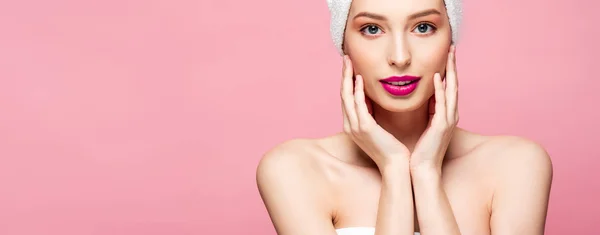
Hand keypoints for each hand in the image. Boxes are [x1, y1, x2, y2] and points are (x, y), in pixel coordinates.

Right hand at [341, 55, 409, 169]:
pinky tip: (359, 78)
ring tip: (349, 62)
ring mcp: (355, 127)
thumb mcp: (378, 128)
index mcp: (353, 125)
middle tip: (346, 58)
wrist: (397, 166)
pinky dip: (357, 91)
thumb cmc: (392, 149)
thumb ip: (373, 114)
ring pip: (346, 97)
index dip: (346, 81)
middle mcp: (350, 125)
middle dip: (344, 75)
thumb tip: (373, 99)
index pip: (346, 98)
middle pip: (343, 95)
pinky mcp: (365, 128)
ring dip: (347, 77)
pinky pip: (358, 105)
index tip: (350, 66)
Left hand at [410, 45, 458, 172]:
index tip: (446, 55)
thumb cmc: (421, 150)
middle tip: (452, 48)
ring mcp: (447, 120)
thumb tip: (423, 98)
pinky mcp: (441, 126)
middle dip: (453, 66)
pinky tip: (437, 77)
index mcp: (446, 115)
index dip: (449, 70)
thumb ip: (427, 112)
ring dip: (450, 72)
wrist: (422, 170)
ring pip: (452, 91)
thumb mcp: (425, 126)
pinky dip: (441, 90)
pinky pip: (442, 104)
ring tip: (449, 55)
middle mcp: (450, 115)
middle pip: (454, 85)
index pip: (449, 88)